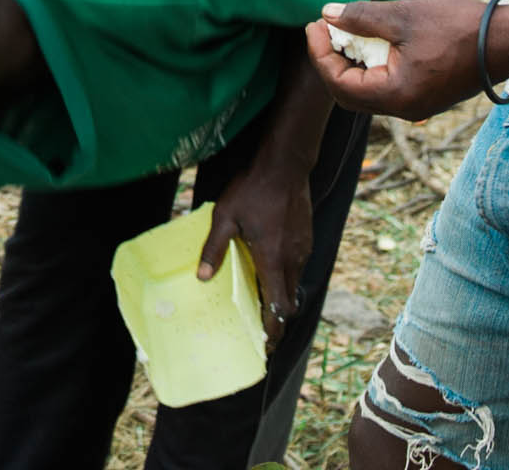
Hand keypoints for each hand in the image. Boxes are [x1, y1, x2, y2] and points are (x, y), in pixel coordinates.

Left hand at [198, 157, 312, 347]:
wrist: (285, 165)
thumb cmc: (252, 190)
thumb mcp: (225, 216)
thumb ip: (214, 247)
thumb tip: (202, 277)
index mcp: (273, 259)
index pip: (279, 306)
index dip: (273, 328)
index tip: (265, 344)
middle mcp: (293, 259)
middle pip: (290, 301)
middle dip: (277, 318)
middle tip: (260, 329)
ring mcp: (302, 248)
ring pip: (295, 283)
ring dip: (282, 296)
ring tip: (262, 300)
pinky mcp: (305, 238)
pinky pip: (297, 266)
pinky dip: (286, 276)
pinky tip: (270, 268)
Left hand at [305, 0, 494, 119]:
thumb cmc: (460, 27)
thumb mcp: (403, 16)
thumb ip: (362, 17)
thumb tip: (328, 15)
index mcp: (396, 97)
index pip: (339, 84)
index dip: (320, 54)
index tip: (314, 24)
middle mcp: (404, 110)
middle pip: (350, 94)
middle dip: (331, 60)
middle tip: (324, 27)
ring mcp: (417, 105)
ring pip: (368, 90)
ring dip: (352, 61)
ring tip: (345, 29)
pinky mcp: (426, 96)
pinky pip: (387, 86)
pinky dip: (372, 64)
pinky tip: (371, 39)